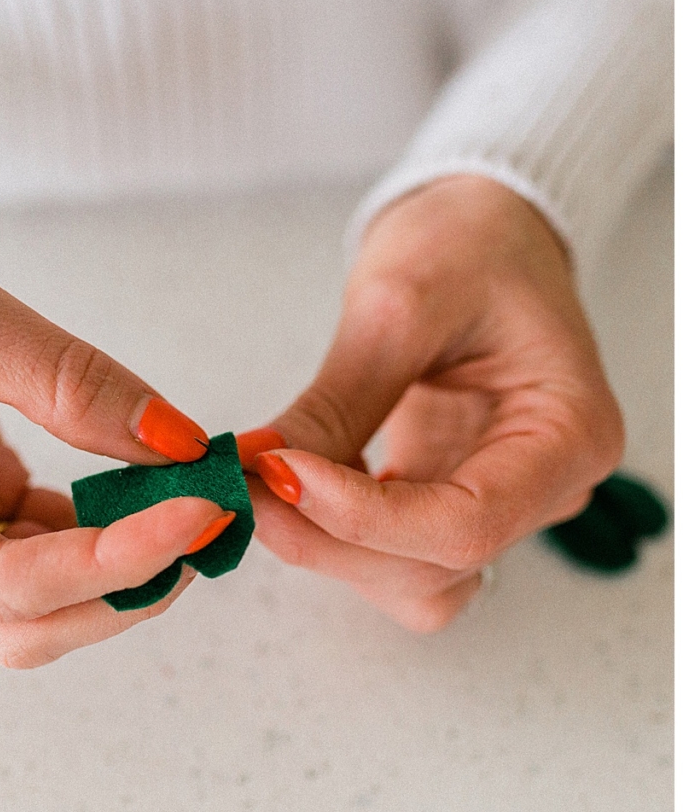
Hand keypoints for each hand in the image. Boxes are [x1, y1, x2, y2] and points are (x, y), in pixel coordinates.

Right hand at [0, 198, 224, 666]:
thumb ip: (62, 380)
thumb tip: (175, 442)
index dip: (110, 562)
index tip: (199, 512)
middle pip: (26, 620)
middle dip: (127, 582)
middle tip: (213, 517)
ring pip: (45, 600)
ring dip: (126, 565)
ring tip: (195, 502)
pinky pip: (48, 548)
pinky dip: (107, 530)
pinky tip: (153, 491)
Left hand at [240, 175, 623, 631]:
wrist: (481, 233)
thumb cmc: (469, 243)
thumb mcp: (400, 303)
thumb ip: (338, 401)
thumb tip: (262, 469)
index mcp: (568, 436)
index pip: (468, 523)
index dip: (362, 518)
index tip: (276, 475)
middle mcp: (544, 489)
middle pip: (432, 566)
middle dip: (328, 537)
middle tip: (242, 485)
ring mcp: (496, 501)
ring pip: (407, 578)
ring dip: (328, 548)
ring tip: (265, 483)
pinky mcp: (446, 498)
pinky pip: (388, 553)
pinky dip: (332, 532)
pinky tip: (294, 481)